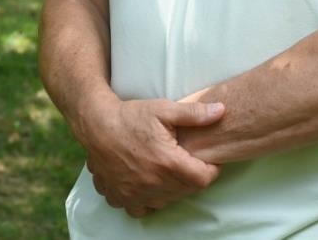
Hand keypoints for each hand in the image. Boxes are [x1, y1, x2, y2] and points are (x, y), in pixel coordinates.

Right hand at [85, 97, 224, 216]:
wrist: (96, 125)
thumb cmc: (131, 116)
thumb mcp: (165, 109)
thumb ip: (195, 113)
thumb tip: (221, 111)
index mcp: (168, 163)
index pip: (203, 179)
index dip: (211, 169)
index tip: (208, 160)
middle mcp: (153, 184)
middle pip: (186, 190)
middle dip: (192, 177)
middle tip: (187, 160)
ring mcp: (135, 194)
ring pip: (166, 201)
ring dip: (172, 188)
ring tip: (169, 169)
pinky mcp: (120, 197)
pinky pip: (141, 209)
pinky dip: (149, 199)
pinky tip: (149, 182)